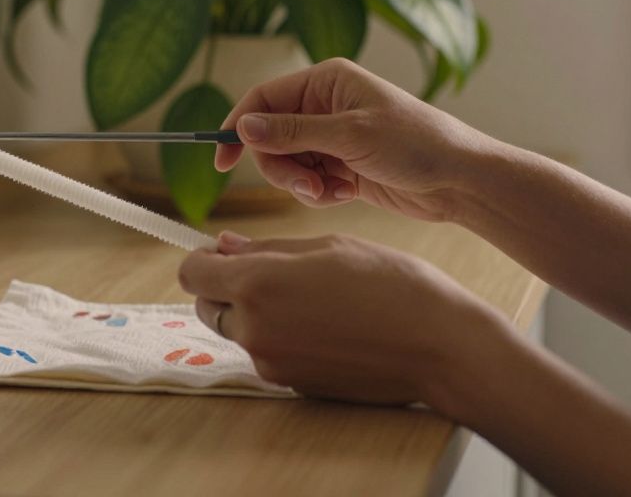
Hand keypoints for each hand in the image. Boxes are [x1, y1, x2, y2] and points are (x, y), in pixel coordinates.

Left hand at [179, 231, 511, 411]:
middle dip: (226, 288)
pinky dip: (280, 337)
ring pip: (238, 331)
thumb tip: (224, 245)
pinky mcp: (293, 384)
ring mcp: (272, 362)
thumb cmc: (390, 283)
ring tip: (307, 298)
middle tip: (270, 273)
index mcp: (258, 283)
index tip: (223, 253)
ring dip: (254, 314)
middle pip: (207, 307)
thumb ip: (266, 248)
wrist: (439, 345)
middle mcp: (255, 327)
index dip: (204, 260)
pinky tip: (323, 325)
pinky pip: (268, 354)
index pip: (192, 274)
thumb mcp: (328, 246)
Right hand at [216, 58, 497, 221]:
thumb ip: (292, 132)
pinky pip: (308, 182)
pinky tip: (345, 196)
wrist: (458, 180)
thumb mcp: (349, 135)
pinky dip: (319, 194)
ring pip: (287, 164)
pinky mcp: (342, 167)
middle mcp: (325, 106)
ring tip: (329, 194)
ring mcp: (333, 138)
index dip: (238, 128)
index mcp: (326, 82)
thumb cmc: (414, 144)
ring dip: (301, 184)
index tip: (222, 162)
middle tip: (306, 187)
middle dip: (281, 167)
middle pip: (270, 137)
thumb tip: (243, 126)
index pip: (263, 100)